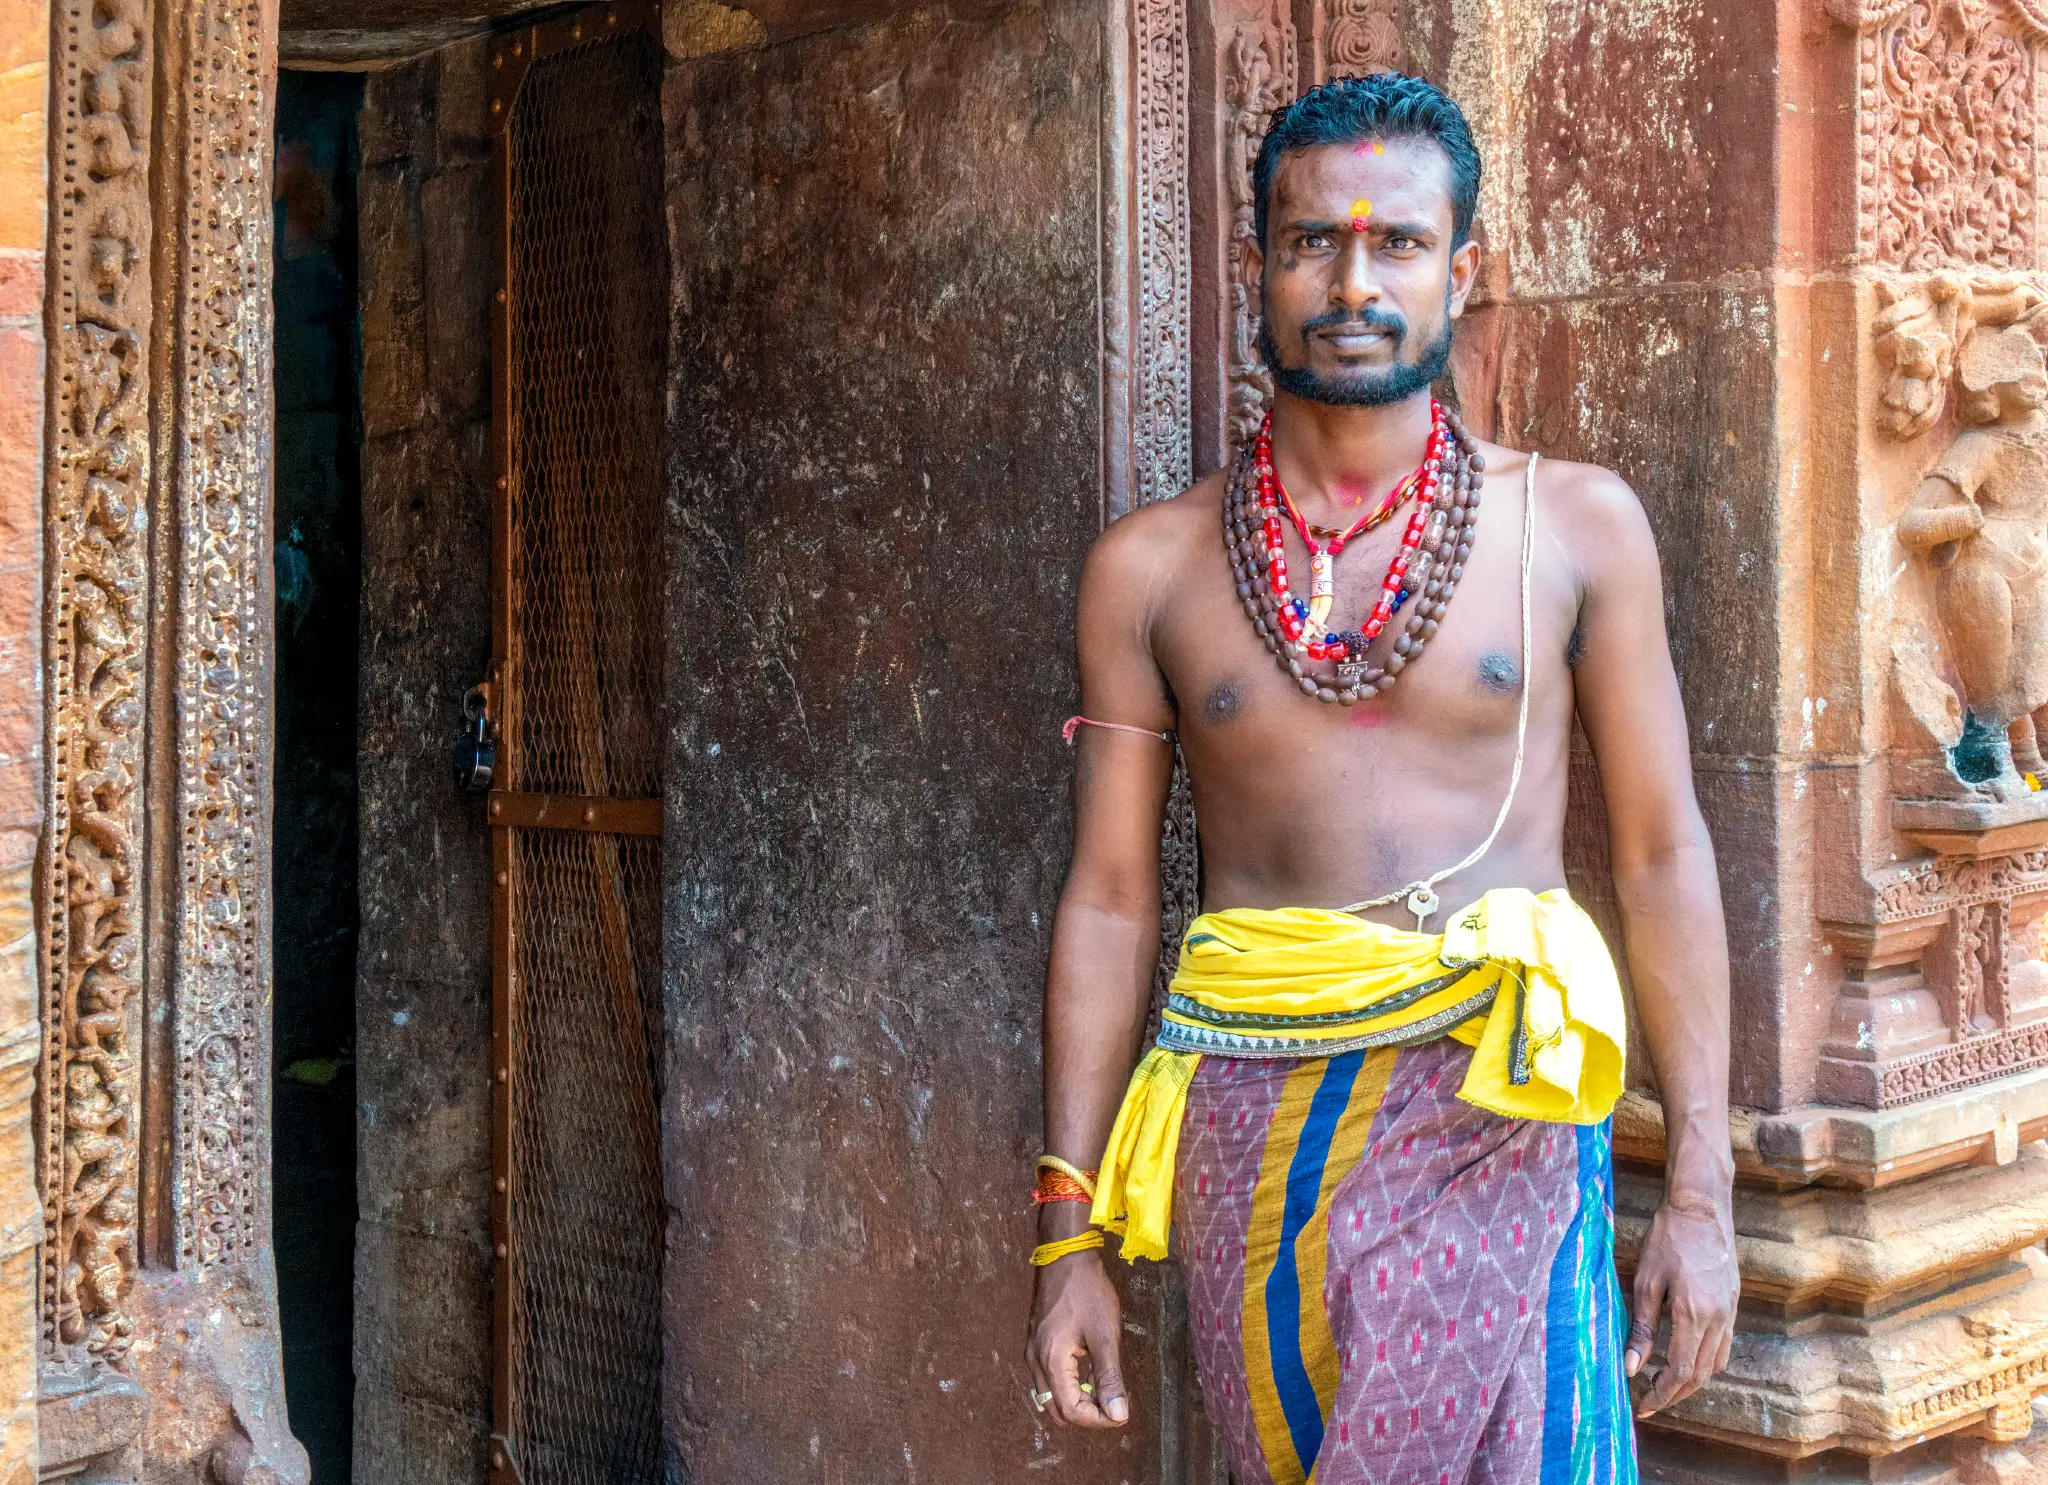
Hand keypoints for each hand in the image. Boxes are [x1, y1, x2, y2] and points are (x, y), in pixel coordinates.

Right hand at [1026, 1251, 1128, 1426]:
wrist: (1065, 1255)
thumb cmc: (1087, 1291)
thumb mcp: (1105, 1335)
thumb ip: (1110, 1377)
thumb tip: (1118, 1414)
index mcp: (1051, 1361)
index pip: (1071, 1411)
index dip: (1097, 1420)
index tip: (1121, 1413)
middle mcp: (1035, 1361)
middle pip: (1058, 1409)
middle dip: (1086, 1414)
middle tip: (1113, 1403)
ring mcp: (1033, 1351)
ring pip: (1052, 1396)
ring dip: (1077, 1400)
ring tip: (1103, 1386)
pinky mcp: (1037, 1342)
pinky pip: (1050, 1378)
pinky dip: (1070, 1384)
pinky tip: (1090, 1370)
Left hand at [1626, 1196, 1737, 1417]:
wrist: (1701, 1208)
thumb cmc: (1667, 1240)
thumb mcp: (1646, 1282)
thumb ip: (1641, 1328)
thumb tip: (1631, 1367)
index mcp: (1693, 1314)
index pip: (1680, 1371)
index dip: (1661, 1393)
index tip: (1642, 1405)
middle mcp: (1718, 1319)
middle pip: (1700, 1375)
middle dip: (1675, 1394)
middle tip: (1650, 1402)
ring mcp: (1730, 1312)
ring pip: (1715, 1364)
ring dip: (1692, 1382)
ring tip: (1666, 1387)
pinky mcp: (1733, 1304)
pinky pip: (1723, 1346)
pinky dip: (1706, 1362)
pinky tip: (1687, 1360)